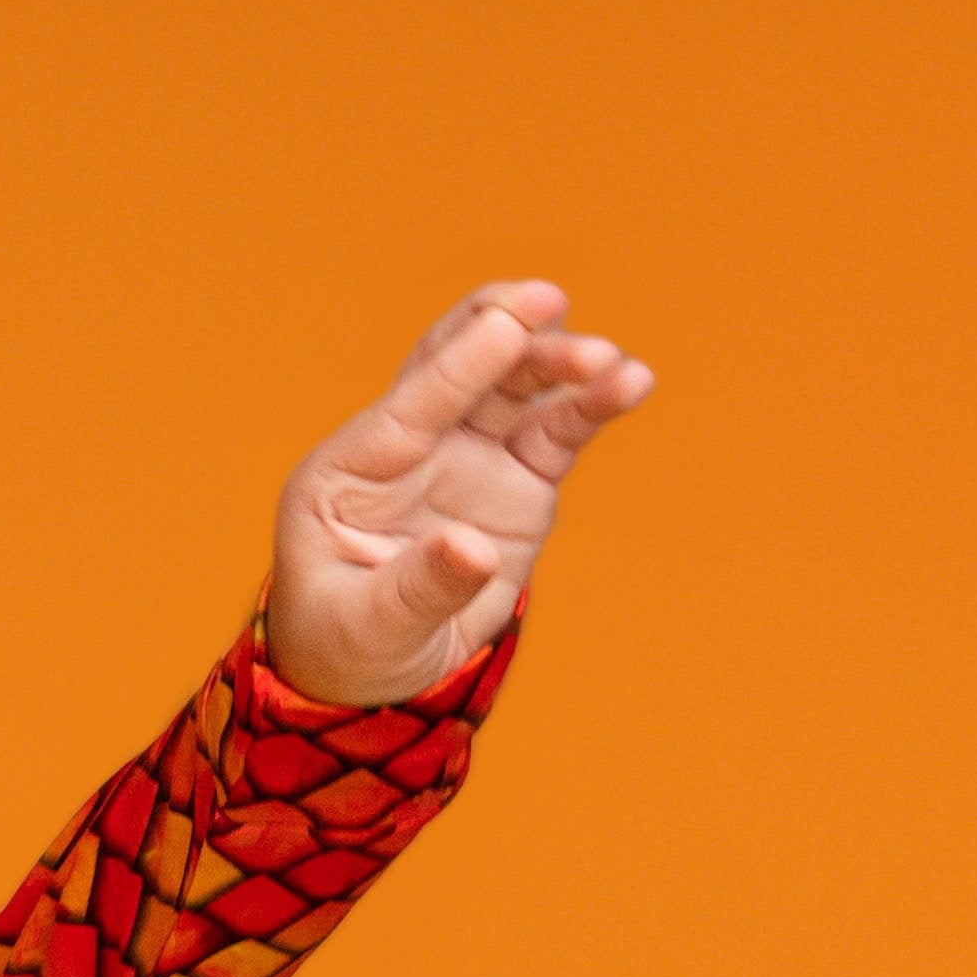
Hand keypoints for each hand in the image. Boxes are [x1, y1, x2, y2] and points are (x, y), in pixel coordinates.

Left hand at [264, 282, 655, 706]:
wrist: (379, 673)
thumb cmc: (349, 643)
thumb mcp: (370, 627)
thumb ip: (420, 586)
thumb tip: (470, 549)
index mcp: (346, 472)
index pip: (407, 406)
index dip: (457, 364)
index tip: (505, 325)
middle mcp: (407, 450)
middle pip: (457, 367)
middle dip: (502, 329)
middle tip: (548, 303)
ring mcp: (466, 457)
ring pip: (515, 389)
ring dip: (559, 364)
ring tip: (610, 365)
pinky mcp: (516, 479)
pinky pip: (557, 431)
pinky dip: (591, 405)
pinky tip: (630, 383)